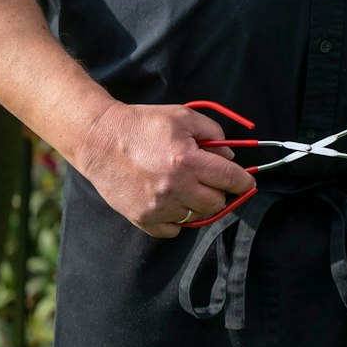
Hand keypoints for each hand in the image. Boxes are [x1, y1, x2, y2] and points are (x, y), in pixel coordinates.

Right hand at [71, 102, 255, 237]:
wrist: (100, 140)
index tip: (246, 182)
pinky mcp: (142, 219)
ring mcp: (158, 207)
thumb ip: (213, 133)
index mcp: (187, 161)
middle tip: (208, 179)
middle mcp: (175, 187)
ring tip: (183, 186)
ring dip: (196, 203)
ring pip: (196, 217)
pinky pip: (173, 230)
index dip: (244, 181)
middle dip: (218, 191)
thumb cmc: (143, 125)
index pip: (230, 179)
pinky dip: (176, 218)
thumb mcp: (183, 117)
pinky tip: (168, 199)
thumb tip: (229, 157)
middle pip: (217, 203)